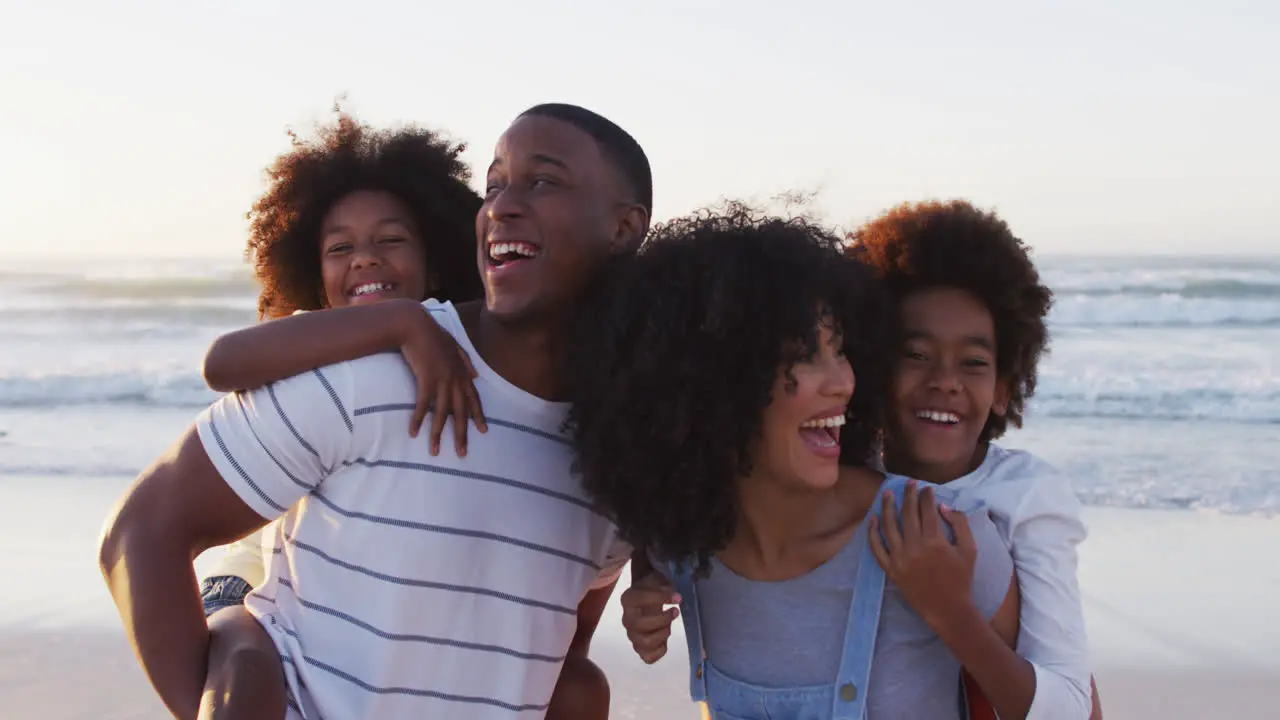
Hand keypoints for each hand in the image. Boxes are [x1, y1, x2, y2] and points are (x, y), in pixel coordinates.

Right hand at [396, 305, 485, 455]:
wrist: (415, 324)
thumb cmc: (432, 334)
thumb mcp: (454, 345)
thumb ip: (466, 361)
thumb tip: (476, 374)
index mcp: (462, 372)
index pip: (473, 398)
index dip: (478, 416)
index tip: (483, 431)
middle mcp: (455, 379)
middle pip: (461, 412)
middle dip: (462, 434)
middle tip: (462, 453)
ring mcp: (441, 380)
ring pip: (442, 413)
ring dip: (438, 434)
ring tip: (436, 451)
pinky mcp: (425, 380)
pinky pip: (423, 405)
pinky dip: (418, 420)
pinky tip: (414, 432)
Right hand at [620, 572, 680, 663]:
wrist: (645, 599)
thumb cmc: (652, 589)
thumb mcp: (657, 580)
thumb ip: (665, 586)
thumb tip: (675, 597)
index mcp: (628, 599)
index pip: (641, 599)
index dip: (661, 598)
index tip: (678, 597)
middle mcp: (627, 619)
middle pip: (639, 624)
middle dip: (662, 619)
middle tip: (676, 612)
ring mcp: (632, 636)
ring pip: (644, 643)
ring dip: (662, 635)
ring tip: (668, 626)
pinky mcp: (640, 649)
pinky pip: (648, 658)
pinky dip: (660, 651)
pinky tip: (664, 640)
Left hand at [869, 480, 977, 632]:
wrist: (948, 609)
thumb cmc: (962, 579)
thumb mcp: (969, 550)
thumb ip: (960, 524)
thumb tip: (942, 506)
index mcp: (935, 541)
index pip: (928, 511)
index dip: (926, 496)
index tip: (926, 488)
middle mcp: (915, 547)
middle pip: (908, 514)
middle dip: (909, 495)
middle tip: (909, 483)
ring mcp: (900, 559)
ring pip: (889, 526)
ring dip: (888, 507)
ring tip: (888, 493)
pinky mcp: (891, 570)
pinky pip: (877, 549)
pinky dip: (873, 533)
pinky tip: (873, 519)